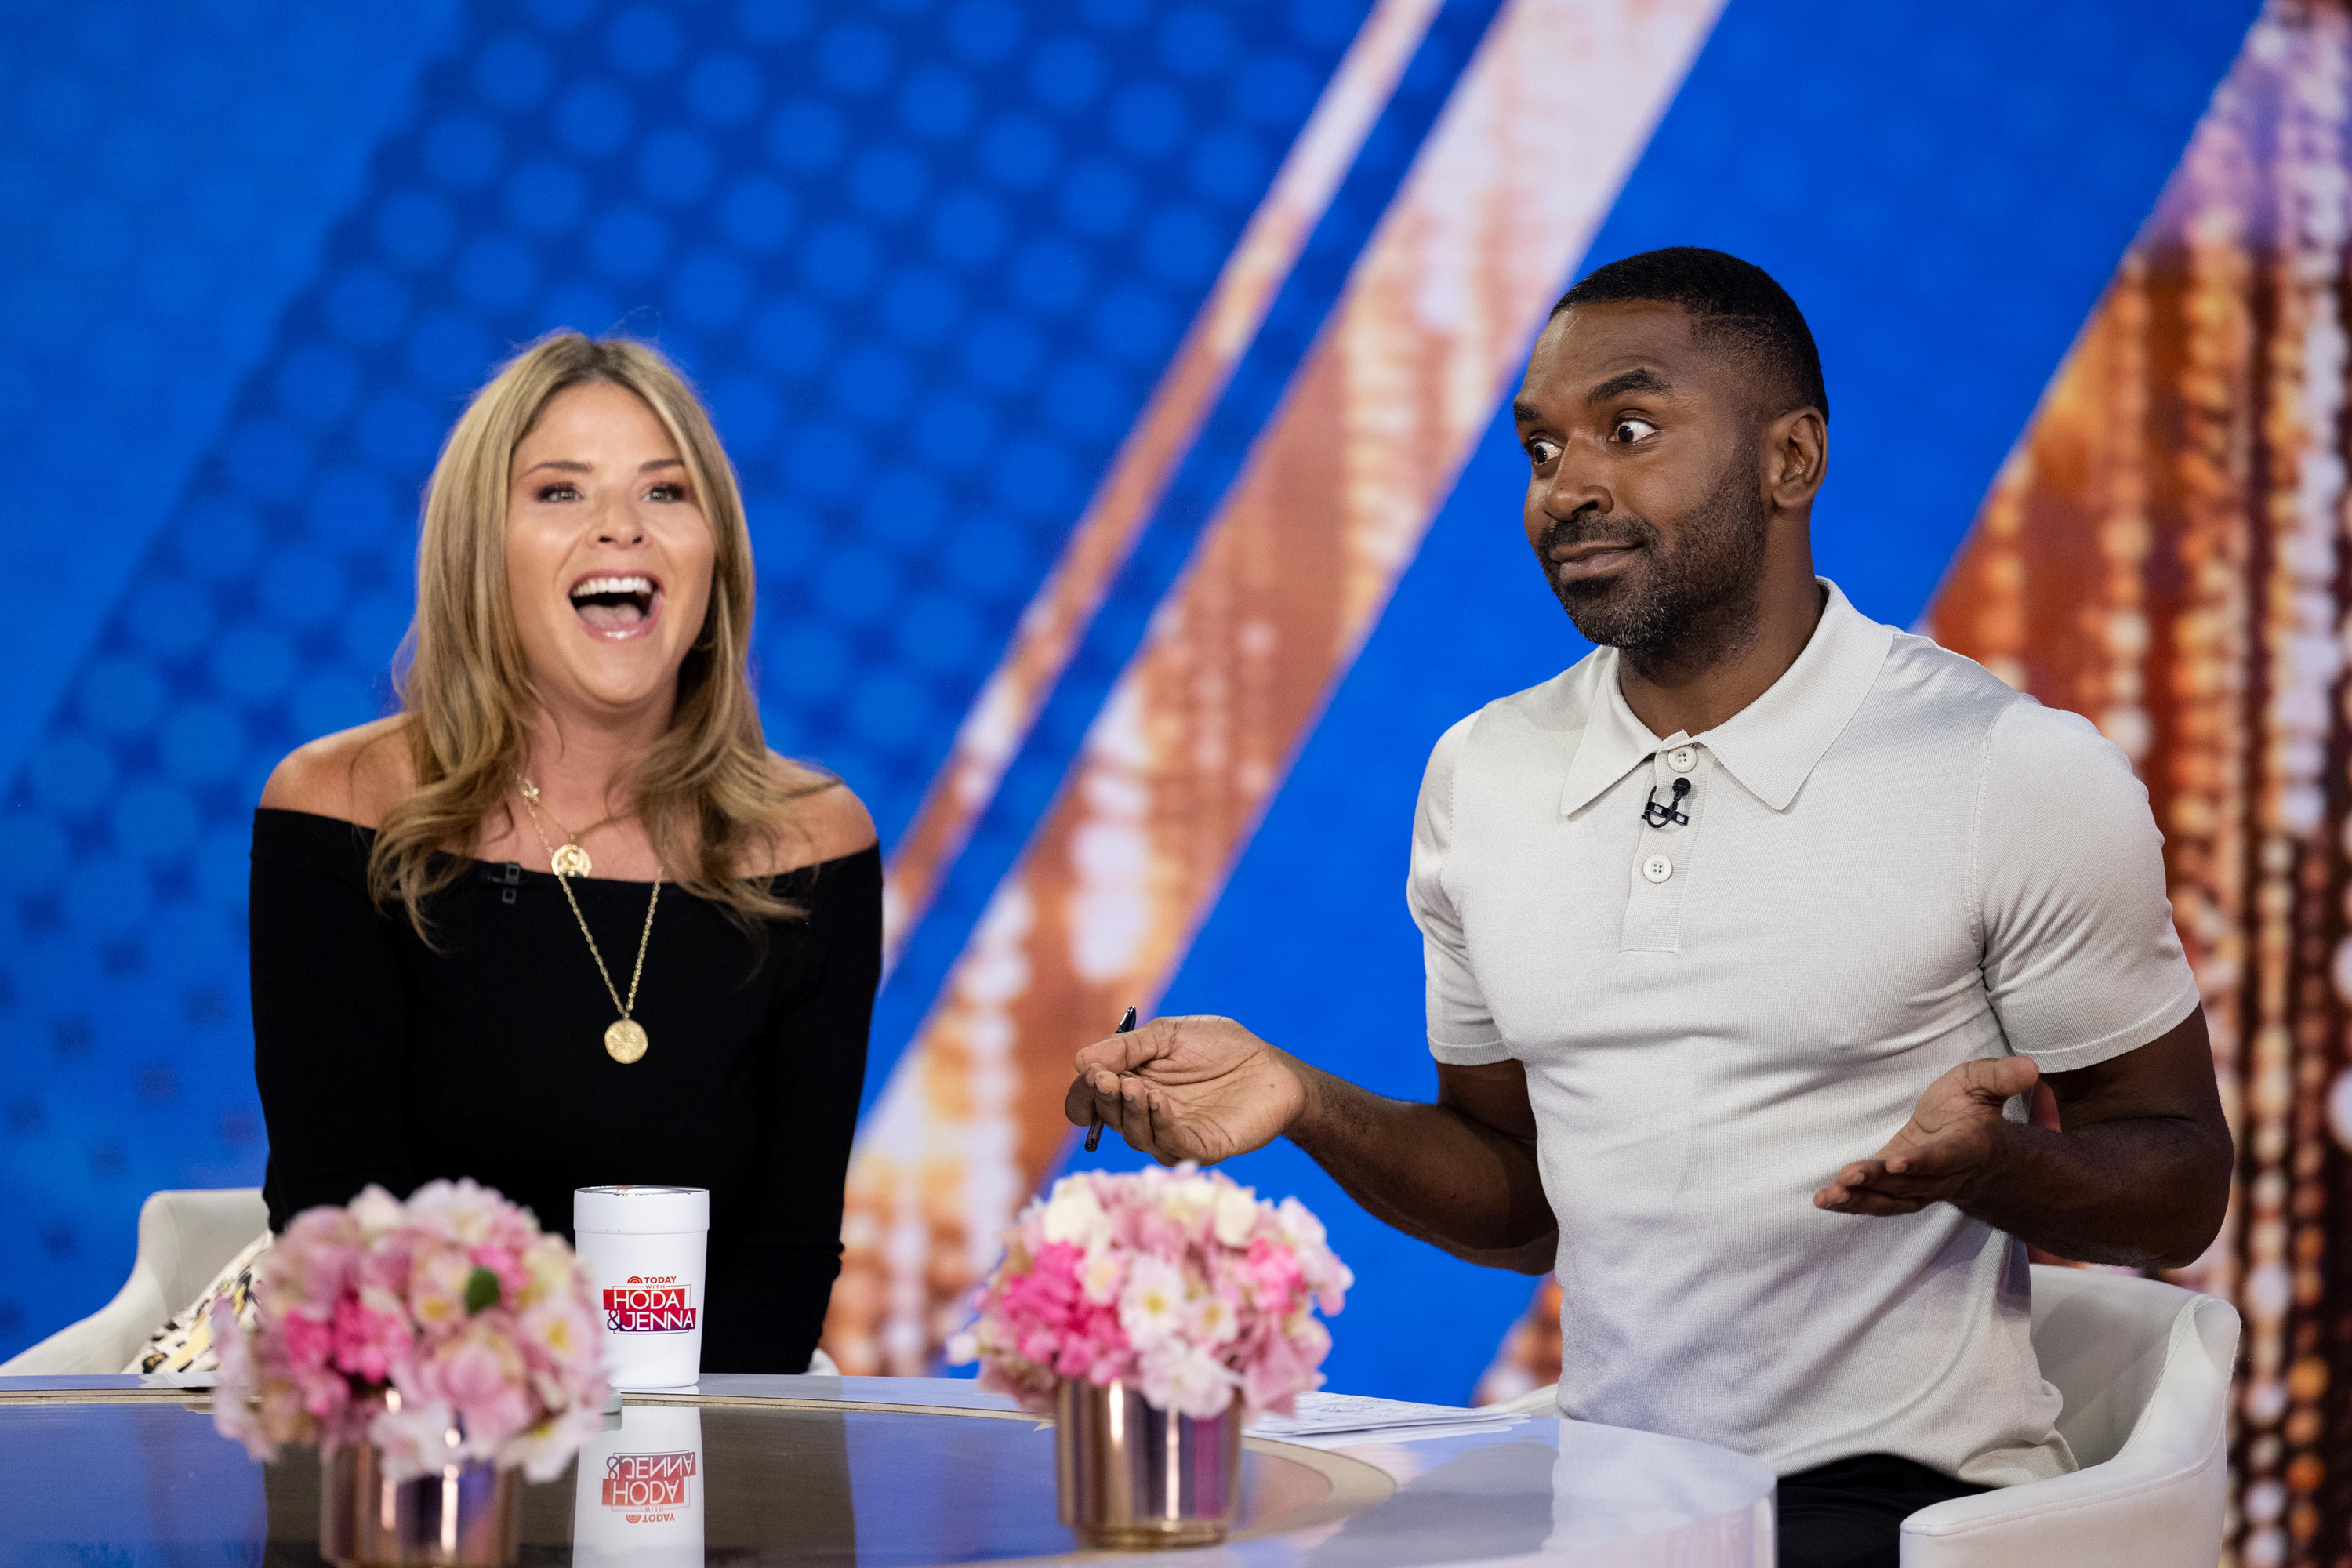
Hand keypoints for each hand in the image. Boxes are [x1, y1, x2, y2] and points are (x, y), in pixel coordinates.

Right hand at [1061, 1016, 1307, 1165]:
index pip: (1093, 1097)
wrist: (1272, 1068)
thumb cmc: (1222, 1047)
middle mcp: (1146, 1115)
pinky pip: (1170, 1144)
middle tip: (1104, 1079)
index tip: (1088, 1074)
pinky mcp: (1198, 1148)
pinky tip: (1158, 1101)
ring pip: (1135, 1136)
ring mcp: (1171, 1135)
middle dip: (1104, 1098)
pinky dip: (1159, 1123)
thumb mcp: (1168, 1035)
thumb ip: (1126, 1048)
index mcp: (1133, 1084)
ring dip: (1129, 1111)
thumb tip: (1080, 1062)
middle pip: (1109, 1117)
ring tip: (1134, 1086)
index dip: (1084, 1091)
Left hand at [1814, 1056, 2038, 1216]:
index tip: (1897, 1162)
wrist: (1970, 1140)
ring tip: (1830, 1196)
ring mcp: (1921, 1186)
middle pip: (1912, 1183)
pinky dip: (1852, 1203)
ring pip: (1892, 1198)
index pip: (1944, 1158)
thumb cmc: (1971, 1107)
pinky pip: (1878, 1202)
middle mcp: (1944, 1174)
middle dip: (1880, 1181)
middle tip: (1849, 1176)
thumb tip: (2030, 1067)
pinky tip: (1825, 1200)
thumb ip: (2002, 1076)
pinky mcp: (1900, 1188)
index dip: (1922, 1162)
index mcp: (1967, 1147)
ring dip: (1860, 1198)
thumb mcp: (1984, 1082)